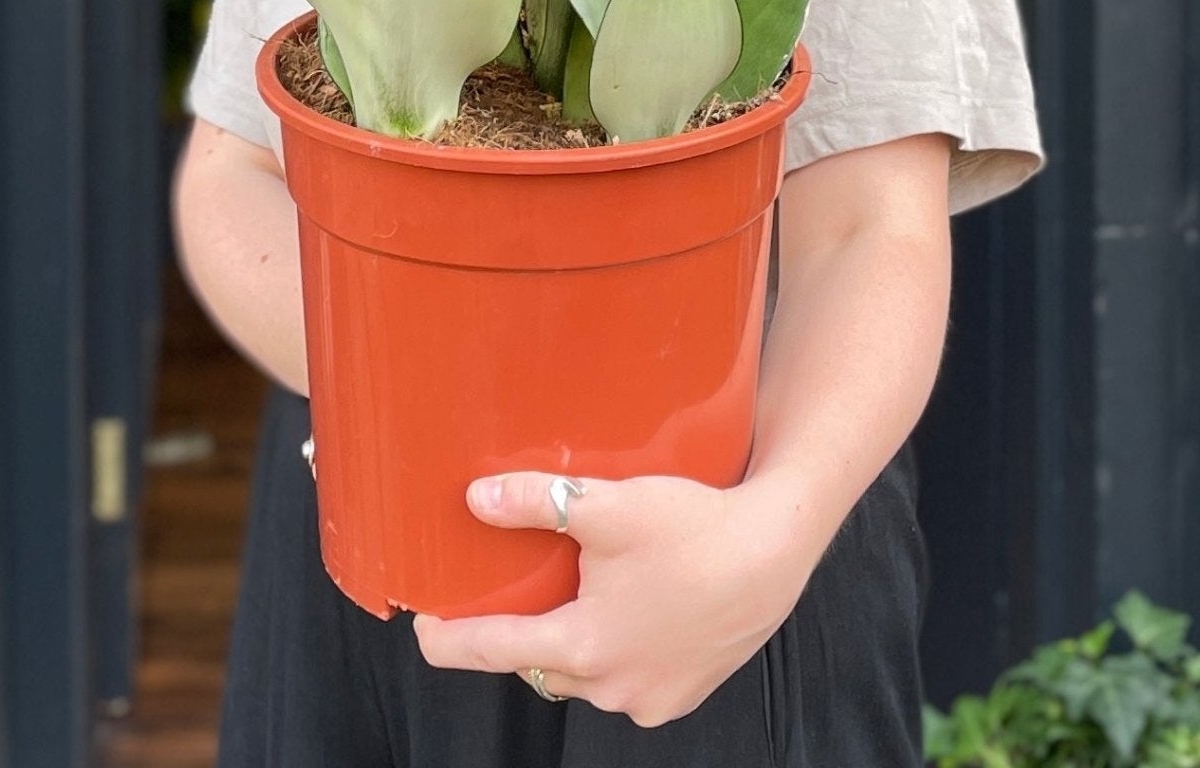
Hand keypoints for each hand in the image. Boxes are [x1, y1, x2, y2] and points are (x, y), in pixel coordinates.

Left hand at [413, 469, 818, 726]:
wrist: (775, 550)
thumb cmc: (693, 527)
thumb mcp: (608, 505)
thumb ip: (535, 503)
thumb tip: (475, 500)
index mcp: (585, 646)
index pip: (495, 650)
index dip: (451, 641)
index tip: (424, 632)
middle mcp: (612, 687)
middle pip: (542, 663)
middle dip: (525, 633)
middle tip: (516, 592)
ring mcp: (650, 699)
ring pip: (587, 674)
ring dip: (577, 642)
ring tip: (583, 593)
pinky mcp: (682, 695)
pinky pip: (629, 681)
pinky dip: (619, 653)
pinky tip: (633, 613)